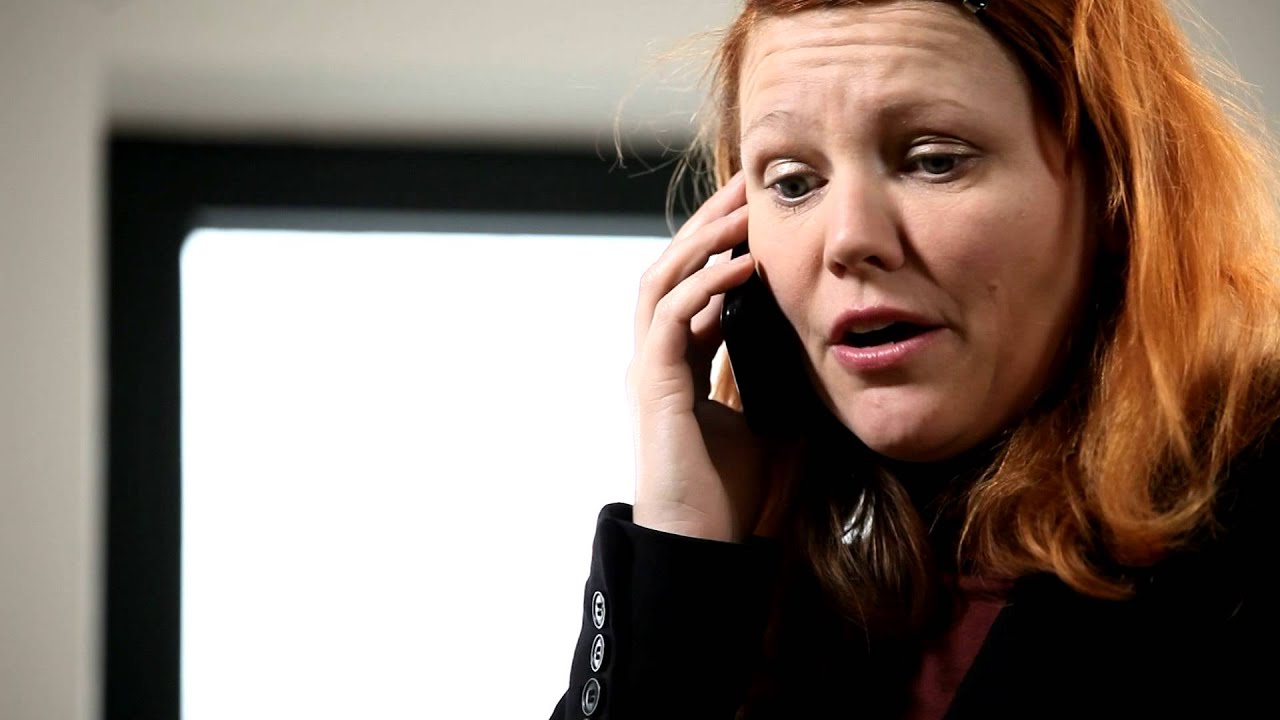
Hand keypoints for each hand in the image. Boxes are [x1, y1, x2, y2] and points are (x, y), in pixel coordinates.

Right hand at [627, 172, 769, 541]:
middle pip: (672, 268)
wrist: (701, 546)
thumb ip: (768, 377)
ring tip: (742, 208)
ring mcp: (649, 369)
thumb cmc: (729, 495)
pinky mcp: (653, 384)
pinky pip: (671, 315)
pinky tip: (743, 264)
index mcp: (681, 364)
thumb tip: (807, 343)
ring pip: (662, 280)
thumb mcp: (762, 420)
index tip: (759, 213)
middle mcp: (657, 358)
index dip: (722, 247)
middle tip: (747, 184)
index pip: (694, 287)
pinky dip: (706, 284)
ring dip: (702, 240)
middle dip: (709, 224)